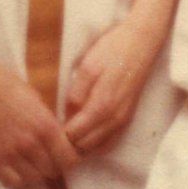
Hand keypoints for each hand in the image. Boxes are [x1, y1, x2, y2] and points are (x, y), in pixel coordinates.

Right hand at [0, 49, 78, 188]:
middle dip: (56, 166)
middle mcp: (29, 143)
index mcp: (45, 125)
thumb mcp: (38, 101)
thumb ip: (49, 123)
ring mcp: (8, 155)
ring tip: (36, 163)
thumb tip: (61, 140)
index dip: (72, 158)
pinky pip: (11, 182)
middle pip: (52, 171)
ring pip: (33, 179)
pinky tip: (19, 167)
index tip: (70, 154)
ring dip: (38, 173)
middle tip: (53, 159)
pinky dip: (19, 179)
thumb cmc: (7, 86)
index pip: (69, 158)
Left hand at [64, 15, 165, 154]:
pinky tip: (83, 133)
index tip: (44, 128)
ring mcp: (124, 120)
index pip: (72, 137)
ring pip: (96, 148)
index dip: (55, 137)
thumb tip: (66, 117)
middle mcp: (115, 119)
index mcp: (101, 106)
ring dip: (79, 145)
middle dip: (66, 144)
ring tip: (65, 132)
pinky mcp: (128, 117)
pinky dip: (94, 144)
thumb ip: (75, 95)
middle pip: (83, 147)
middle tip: (51, 131)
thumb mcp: (86, 67)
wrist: (143, 40)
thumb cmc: (113, 50)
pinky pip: (109, 143)